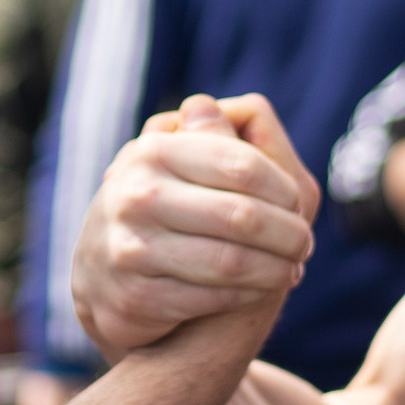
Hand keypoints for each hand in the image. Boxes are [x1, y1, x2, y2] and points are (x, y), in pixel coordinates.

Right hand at [71, 93, 317, 359]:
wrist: (101, 275)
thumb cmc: (158, 210)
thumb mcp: (175, 164)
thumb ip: (213, 137)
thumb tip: (243, 107)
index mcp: (154, 152)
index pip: (244, 165)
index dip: (282, 189)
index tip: (296, 205)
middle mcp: (138, 196)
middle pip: (243, 216)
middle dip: (288, 234)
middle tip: (304, 244)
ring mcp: (132, 248)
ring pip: (232, 261)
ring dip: (275, 269)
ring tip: (292, 269)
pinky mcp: (137, 297)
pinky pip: (213, 296)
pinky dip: (249, 294)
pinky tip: (261, 288)